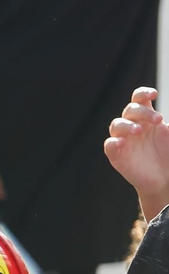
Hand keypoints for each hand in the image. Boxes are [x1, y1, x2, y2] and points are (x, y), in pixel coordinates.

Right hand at [105, 87, 168, 215]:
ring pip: (116, 125)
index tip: (154, 94)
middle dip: (142, 112)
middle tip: (159, 120)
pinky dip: (113, 142)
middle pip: (130, 110)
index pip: (139, 99)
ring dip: (127, 125)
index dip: (143, 93)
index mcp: (146, 118)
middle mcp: (133, 126)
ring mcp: (123, 140)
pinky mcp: (117, 155)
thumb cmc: (168, 155)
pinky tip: (121, 143)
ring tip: (138, 130)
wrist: (165, 180)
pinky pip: (109, 146)